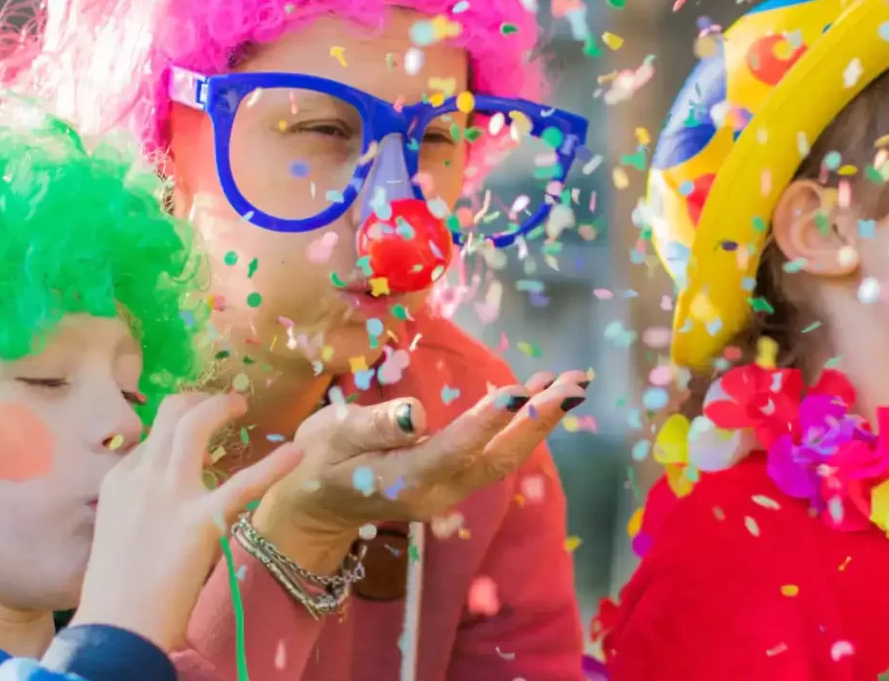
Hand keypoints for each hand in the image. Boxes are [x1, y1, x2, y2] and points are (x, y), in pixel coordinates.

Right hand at [71, 392, 302, 650]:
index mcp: (119, 482)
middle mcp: (142, 477)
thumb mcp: (116, 532)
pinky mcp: (202, 519)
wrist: (118, 624)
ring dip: (221, 407)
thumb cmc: (117, 590)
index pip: (150, 440)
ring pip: (195, 426)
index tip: (192, 433)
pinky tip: (297, 454)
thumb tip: (166, 500)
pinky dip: (273, 466)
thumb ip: (140, 506)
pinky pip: (243, 483)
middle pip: (170, 415)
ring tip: (242, 404)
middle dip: (197, 401)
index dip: (174, 432)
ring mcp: (170, 494)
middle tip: (222, 404)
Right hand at [250, 371, 586, 573]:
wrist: (314, 507)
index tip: (518, 391)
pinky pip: (494, 455)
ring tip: (568, 382)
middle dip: (540, 420)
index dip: (487, 421)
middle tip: (574, 383)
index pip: (455, 448)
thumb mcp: (333, 436)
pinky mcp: (453, 482)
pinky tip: (536, 396)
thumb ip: (375, 426)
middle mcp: (439, 490)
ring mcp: (450, 490)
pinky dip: (521, 425)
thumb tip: (416, 415)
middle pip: (499, 457)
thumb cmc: (318, 462)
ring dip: (539, 420)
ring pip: (503, 457)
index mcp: (406, 478)